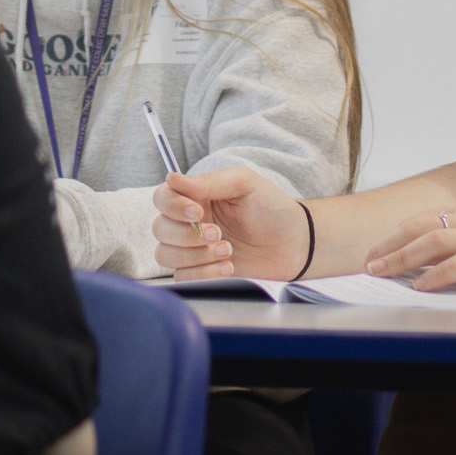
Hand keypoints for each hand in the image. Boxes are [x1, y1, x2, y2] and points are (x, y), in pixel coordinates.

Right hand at [153, 169, 309, 280]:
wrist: (295, 243)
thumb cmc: (272, 208)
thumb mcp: (244, 183)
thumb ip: (209, 181)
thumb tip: (172, 177)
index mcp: (196, 195)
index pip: (163, 197)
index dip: (173, 206)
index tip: (197, 211)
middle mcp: (189, 221)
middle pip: (160, 228)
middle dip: (188, 235)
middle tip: (218, 234)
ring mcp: (194, 247)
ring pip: (166, 254)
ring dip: (195, 256)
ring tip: (228, 250)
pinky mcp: (202, 271)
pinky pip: (182, 276)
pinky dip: (203, 273)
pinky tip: (229, 267)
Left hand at [363, 201, 455, 290]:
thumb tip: (432, 262)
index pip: (421, 220)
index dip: (393, 235)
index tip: (373, 251)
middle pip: (418, 227)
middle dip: (388, 245)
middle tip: (366, 264)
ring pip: (432, 242)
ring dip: (402, 258)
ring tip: (381, 273)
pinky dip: (436, 275)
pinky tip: (421, 286)